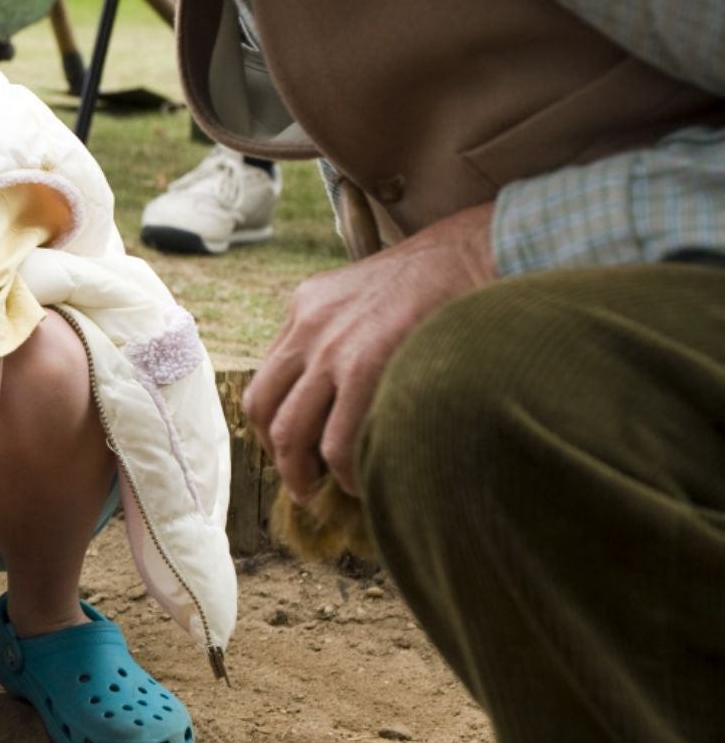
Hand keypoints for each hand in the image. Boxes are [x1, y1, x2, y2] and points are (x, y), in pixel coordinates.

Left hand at [244, 204, 496, 496]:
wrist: (479, 248)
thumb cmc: (440, 277)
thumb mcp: (372, 293)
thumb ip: (346, 332)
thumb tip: (344, 393)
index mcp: (305, 306)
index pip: (268, 377)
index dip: (275, 419)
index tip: (293, 446)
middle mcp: (307, 326)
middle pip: (262, 407)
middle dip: (277, 454)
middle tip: (298, 482)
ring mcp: (330, 347)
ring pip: (290, 432)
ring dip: (300, 473)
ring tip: (323, 493)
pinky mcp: (363, 365)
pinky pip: (337, 440)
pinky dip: (344, 473)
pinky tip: (362, 483)